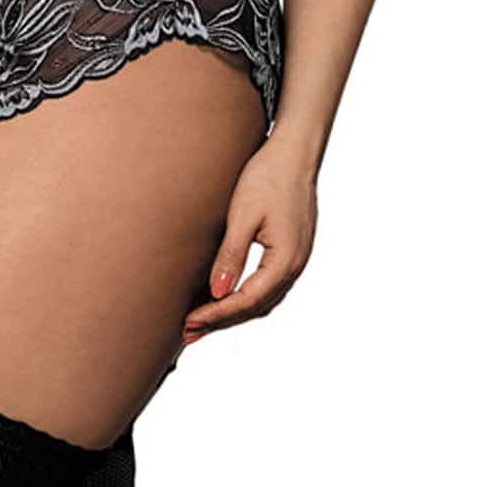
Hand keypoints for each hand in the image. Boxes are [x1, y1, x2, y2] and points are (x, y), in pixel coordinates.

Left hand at [179, 138, 317, 349]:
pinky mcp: (292, 252)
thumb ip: (231, 255)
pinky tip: (227, 298)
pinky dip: (246, 298)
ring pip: (263, 301)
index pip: (246, 301)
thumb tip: (216, 293)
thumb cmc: (268, 177)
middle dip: (221, 322)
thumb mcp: (243, 215)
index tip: (189, 322)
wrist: (294, 153)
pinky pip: (268, 287)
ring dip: (233, 314)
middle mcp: (296, 267)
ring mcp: (297, 261)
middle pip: (256, 308)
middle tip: (189, 332)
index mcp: (285, 261)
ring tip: (203, 322)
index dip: (216, 314)